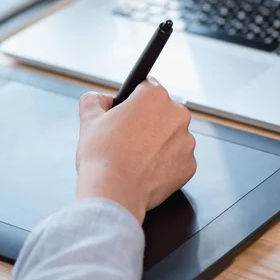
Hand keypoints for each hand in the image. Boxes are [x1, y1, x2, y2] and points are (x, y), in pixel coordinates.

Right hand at [76, 78, 195, 223]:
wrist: (113, 193)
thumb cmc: (102, 155)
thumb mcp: (89, 118)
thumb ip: (95, 99)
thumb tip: (101, 99)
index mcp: (154, 96)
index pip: (147, 86)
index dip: (134, 100)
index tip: (127, 112)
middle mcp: (177, 114)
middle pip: (162, 111)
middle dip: (148, 120)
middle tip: (128, 137)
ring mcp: (186, 141)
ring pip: (172, 135)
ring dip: (158, 141)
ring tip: (135, 156)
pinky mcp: (189, 165)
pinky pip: (177, 158)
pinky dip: (165, 163)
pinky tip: (146, 169)